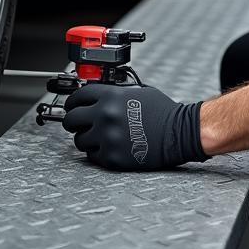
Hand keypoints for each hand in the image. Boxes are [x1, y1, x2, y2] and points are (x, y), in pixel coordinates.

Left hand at [62, 83, 207, 170]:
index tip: (73, 105)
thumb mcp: (135, 91)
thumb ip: (113, 92)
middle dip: (73, 120)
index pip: (78, 97)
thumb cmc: (161, 111)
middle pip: (72, 119)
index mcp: (110, 97)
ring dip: (85, 137)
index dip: (74, 101)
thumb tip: (95, 95)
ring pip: (79, 140)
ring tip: (95, 136)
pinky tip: (106, 146)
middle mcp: (105, 116)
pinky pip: (92, 156)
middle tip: (77, 123)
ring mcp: (107, 138)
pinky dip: (96, 152)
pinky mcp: (112, 158)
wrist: (177, 134)